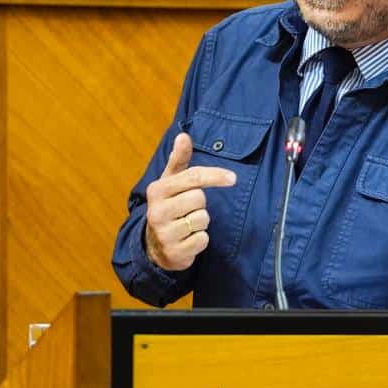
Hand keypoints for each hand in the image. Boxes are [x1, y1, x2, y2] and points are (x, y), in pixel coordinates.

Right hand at [144, 133, 236, 271]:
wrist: (154, 246)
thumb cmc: (168, 206)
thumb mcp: (170, 182)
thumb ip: (179, 159)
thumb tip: (183, 136)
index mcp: (157, 190)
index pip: (193, 177)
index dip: (215, 176)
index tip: (233, 178)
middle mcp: (156, 211)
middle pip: (200, 198)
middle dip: (200, 204)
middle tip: (189, 209)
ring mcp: (164, 233)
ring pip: (202, 219)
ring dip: (201, 222)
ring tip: (188, 224)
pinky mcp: (174, 252)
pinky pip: (202, 240)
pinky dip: (200, 240)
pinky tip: (188, 239)